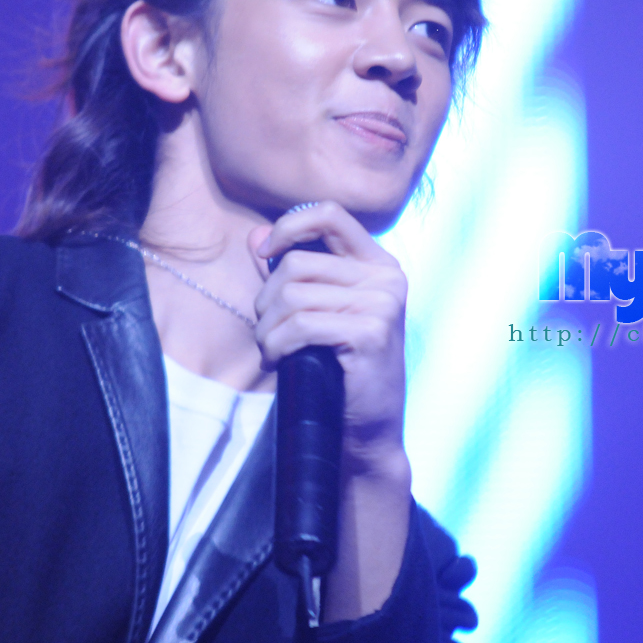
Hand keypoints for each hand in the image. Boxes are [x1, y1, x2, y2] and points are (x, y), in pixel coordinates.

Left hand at [248, 201, 408, 476]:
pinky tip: (279, 361)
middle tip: (267, 332)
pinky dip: (276, 344)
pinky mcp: (370, 333)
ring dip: (266, 328)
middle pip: (296, 263)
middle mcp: (386, 277)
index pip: (329, 214)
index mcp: (377, 264)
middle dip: (266, 300)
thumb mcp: (316, 312)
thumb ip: (291, 272)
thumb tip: (256, 237)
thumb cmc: (338, 368)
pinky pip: (300, 324)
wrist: (367, 428)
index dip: (289, 226)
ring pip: (292, 295)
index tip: (265, 252)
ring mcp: (382, 304)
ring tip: (272, 349)